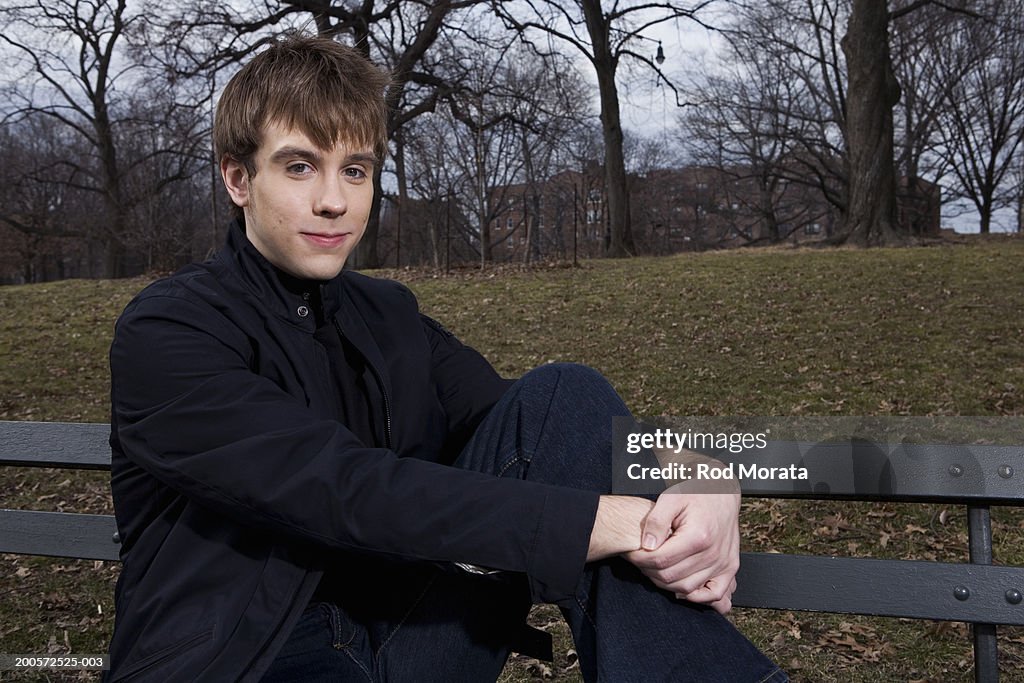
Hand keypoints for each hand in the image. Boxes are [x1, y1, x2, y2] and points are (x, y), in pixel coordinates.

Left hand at [624, 486, 739, 613]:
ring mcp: (723, 563)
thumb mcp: (670, 498)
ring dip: (665, 583)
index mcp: (698, 537)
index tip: (631, 553)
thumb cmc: (697, 493)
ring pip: (686, 588)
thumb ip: (656, 521)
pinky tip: (682, 589)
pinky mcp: (729, 568)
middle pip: (670, 577)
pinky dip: (697, 597)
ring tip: (654, 568)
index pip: (660, 560)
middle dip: (648, 571)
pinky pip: (714, 594)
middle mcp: (713, 554)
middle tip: (639, 559)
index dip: (639, 559)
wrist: (722, 492)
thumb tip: (647, 545)